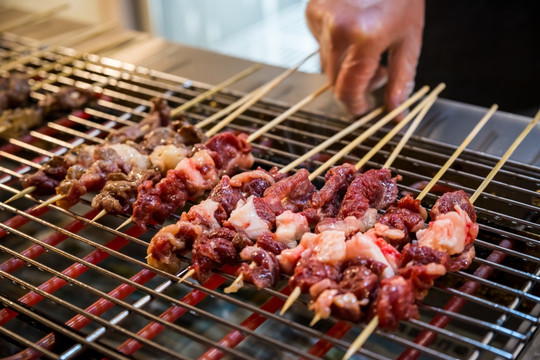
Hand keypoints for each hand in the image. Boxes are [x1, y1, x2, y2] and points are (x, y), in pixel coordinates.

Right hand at [306, 0, 424, 114]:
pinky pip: (320, 45)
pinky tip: (352, 31)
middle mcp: (338, 29)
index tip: (364, 108)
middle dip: (354, 87)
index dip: (355, 105)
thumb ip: (401, 80)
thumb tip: (396, 115)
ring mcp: (321, 18)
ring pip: (326, 65)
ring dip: (344, 68)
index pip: (348, 89)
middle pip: (334, 81)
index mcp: (365, 37)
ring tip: (368, 50)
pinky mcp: (312, 12)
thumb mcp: (409, 40)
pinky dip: (335, 47)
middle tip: (377, 73)